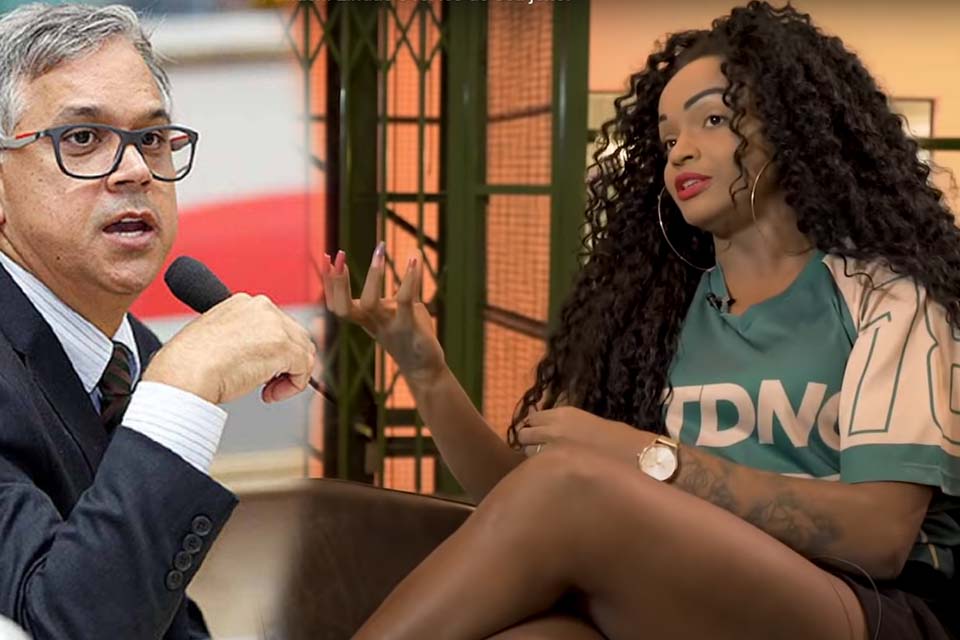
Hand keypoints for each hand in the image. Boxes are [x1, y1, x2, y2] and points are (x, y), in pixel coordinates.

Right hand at [143, 293, 317, 404]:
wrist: (183, 374)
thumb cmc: (188, 364)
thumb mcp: (217, 338)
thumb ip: (241, 338)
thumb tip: (258, 354)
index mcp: (242, 303)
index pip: (275, 324)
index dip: (273, 351)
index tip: (261, 368)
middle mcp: (261, 307)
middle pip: (294, 335)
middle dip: (285, 362)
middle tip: (266, 382)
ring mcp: (274, 325)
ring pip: (303, 351)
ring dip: (289, 375)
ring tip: (267, 389)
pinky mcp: (283, 346)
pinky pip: (304, 368)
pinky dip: (293, 386)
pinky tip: (270, 394)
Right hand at [319, 244, 446, 391]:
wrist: (425, 367)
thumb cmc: (410, 336)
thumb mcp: (401, 309)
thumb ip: (403, 285)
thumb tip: (410, 254)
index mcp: (365, 320)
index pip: (337, 304)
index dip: (328, 283)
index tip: (327, 257)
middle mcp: (373, 324)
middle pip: (344, 308)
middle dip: (337, 282)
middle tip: (340, 254)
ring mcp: (390, 326)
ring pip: (370, 303)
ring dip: (372, 275)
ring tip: (378, 249)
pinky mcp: (411, 327)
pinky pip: (405, 300)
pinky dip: (409, 279)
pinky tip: (414, 259)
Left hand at [514, 406, 654, 464]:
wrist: (641, 458)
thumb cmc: (622, 441)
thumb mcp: (591, 424)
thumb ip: (567, 428)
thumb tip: (552, 435)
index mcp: (563, 414)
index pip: (532, 418)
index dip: (533, 428)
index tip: (538, 436)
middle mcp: (551, 430)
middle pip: (523, 435)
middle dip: (527, 444)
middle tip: (538, 454)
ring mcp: (551, 451)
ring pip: (525, 455)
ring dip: (531, 459)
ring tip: (545, 468)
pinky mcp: (555, 471)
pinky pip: (536, 471)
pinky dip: (538, 474)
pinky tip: (550, 479)